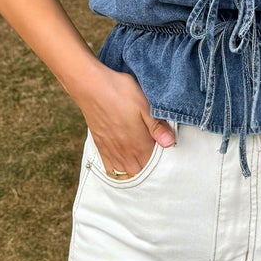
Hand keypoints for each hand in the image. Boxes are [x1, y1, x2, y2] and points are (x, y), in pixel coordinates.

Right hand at [77, 62, 174, 177]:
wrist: (91, 86)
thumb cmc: (120, 92)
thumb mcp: (145, 105)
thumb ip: (157, 126)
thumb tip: (170, 143)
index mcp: (139, 144)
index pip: (155, 166)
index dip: (163, 164)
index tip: (169, 156)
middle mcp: (125, 152)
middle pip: (141, 173)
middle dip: (150, 171)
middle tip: (157, 160)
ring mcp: (111, 151)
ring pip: (126, 174)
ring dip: (135, 172)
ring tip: (142, 164)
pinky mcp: (101, 146)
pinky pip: (110, 169)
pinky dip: (118, 171)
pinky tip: (124, 164)